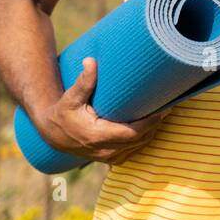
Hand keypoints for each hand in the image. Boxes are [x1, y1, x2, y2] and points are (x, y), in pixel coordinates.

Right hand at [36, 57, 168, 166]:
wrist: (52, 134)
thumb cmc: (63, 113)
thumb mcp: (71, 97)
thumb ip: (84, 81)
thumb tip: (91, 61)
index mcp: (97, 136)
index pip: (134, 132)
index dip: (152, 121)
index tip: (164, 108)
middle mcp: (104, 150)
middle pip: (140, 139)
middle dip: (156, 124)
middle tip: (167, 106)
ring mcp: (107, 158)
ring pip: (139, 146)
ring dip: (152, 132)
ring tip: (161, 113)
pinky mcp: (109, 159)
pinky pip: (133, 152)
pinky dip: (143, 140)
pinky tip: (150, 126)